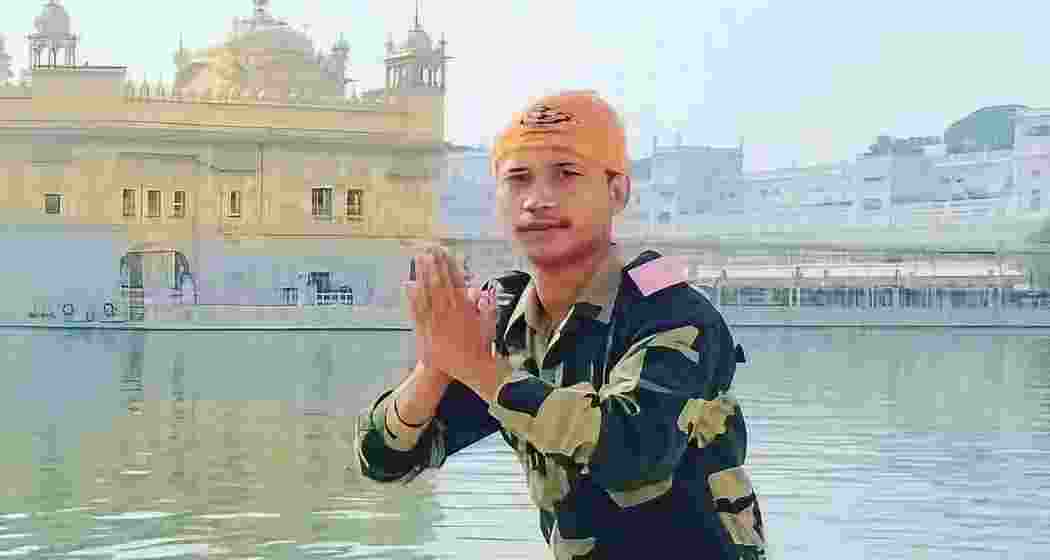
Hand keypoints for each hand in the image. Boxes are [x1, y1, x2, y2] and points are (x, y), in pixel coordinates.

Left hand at [405, 247, 504, 398]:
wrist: (469, 370)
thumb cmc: (480, 349)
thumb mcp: (488, 325)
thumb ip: (484, 307)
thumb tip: (479, 291)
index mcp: (465, 309)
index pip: (455, 282)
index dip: (449, 265)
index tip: (444, 252)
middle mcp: (450, 313)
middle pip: (439, 283)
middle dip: (434, 265)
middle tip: (429, 249)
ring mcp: (437, 321)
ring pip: (427, 293)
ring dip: (422, 275)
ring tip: (418, 259)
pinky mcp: (427, 331)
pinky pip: (418, 311)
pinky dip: (413, 297)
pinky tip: (408, 284)